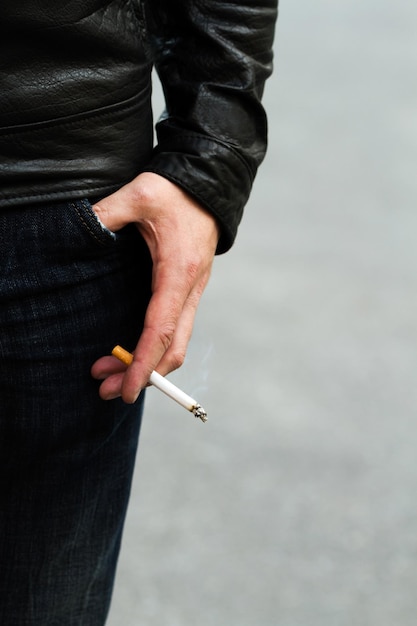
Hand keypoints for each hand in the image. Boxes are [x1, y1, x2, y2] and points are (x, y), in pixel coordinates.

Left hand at [90, 172, 219, 402]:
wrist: (209, 188)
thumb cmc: (175, 192)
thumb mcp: (138, 194)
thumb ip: (107, 213)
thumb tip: (80, 230)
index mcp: (177, 272)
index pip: (160, 330)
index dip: (143, 364)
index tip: (126, 390)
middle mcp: (189, 290)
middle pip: (172, 348)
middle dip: (142, 376)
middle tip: (106, 391)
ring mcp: (192, 293)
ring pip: (176, 344)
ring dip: (148, 366)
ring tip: (111, 377)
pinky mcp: (188, 292)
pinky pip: (175, 331)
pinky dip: (154, 350)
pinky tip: (132, 353)